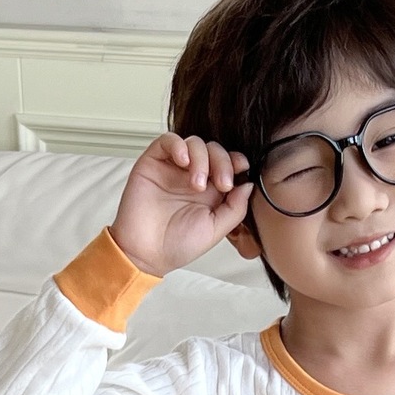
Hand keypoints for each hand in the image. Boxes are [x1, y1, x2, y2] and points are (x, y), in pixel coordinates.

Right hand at [109, 133, 252, 277]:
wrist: (145, 254)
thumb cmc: (178, 245)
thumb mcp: (216, 230)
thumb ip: (235, 208)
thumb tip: (248, 184)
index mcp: (211, 191)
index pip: (228, 164)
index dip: (236, 161)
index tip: (242, 169)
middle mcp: (193, 176)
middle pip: (214, 150)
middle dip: (223, 162)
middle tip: (222, 184)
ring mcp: (173, 168)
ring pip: (194, 143)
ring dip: (202, 158)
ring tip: (196, 184)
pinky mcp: (153, 162)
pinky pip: (168, 140)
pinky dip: (179, 145)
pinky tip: (183, 162)